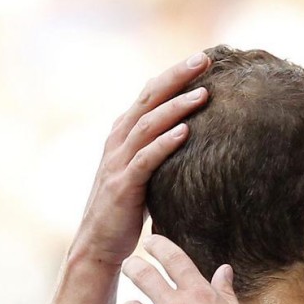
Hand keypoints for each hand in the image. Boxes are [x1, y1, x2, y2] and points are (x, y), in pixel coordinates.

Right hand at [71, 53, 211, 268]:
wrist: (98, 246)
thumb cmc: (126, 209)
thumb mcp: (143, 172)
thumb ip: (157, 150)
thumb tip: (190, 134)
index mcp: (123, 135)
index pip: (150, 95)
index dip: (173, 74)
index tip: (203, 57)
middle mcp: (117, 142)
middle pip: (148, 99)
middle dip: (176, 77)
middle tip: (205, 59)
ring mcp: (118, 163)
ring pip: (148, 125)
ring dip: (176, 107)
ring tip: (203, 93)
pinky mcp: (123, 187)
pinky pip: (146, 160)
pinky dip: (165, 144)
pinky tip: (186, 132)